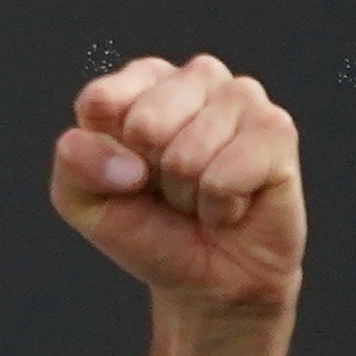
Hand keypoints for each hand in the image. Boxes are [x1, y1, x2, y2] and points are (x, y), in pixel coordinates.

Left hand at [55, 57, 302, 316]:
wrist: (207, 277)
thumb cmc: (145, 226)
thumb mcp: (83, 199)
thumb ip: (77, 163)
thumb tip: (127, 162)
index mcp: (140, 82)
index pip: (100, 101)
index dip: (105, 155)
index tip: (126, 171)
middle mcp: (194, 78)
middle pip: (145, 124)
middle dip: (152, 174)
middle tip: (170, 188)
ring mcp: (241, 97)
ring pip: (187, 152)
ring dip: (188, 191)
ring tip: (202, 194)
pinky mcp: (277, 129)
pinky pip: (227, 174)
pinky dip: (221, 204)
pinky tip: (233, 203)